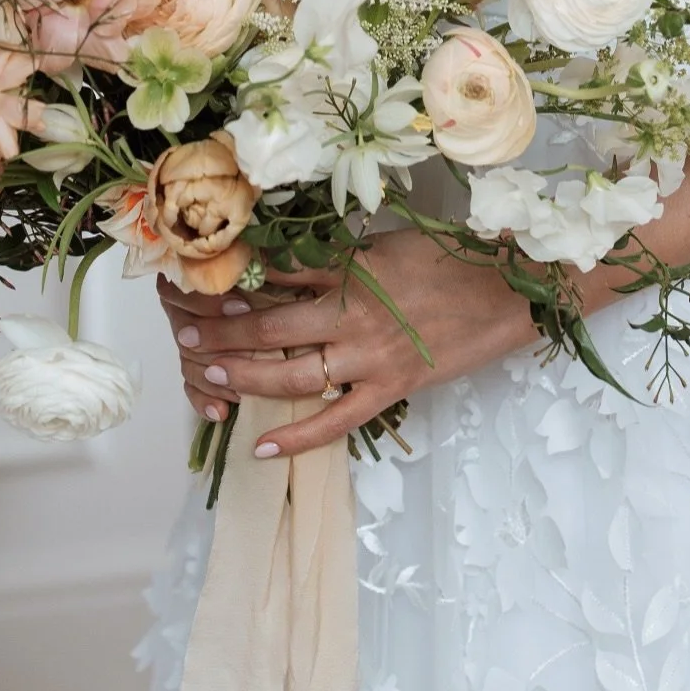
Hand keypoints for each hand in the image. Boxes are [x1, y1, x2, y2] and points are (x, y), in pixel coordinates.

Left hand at [157, 229, 537, 459]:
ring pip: (291, 374)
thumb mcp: (384, 242)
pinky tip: (260, 448)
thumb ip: (337, 257)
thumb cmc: (450, 256)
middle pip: (268, 326)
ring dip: (243, 376)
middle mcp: (350, 313)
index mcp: (347, 268)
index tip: (194, 284)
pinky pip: (336, 421)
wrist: (509, 286)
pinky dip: (297, 438)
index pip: (272, 276)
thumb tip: (288, 260)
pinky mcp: (392, 388)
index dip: (229, 283)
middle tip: (180, 333)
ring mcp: (370, 356)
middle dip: (218, 331)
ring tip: (206, 375)